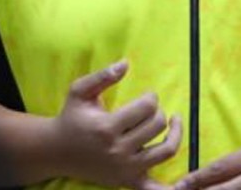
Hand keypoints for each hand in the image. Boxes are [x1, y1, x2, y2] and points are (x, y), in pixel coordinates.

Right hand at [50, 60, 182, 189]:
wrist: (57, 152)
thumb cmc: (71, 117)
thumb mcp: (80, 91)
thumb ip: (102, 76)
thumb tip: (126, 62)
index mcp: (106, 127)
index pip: (146, 107)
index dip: (152, 97)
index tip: (148, 95)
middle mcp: (118, 150)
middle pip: (157, 125)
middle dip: (159, 112)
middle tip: (152, 109)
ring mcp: (125, 169)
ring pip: (165, 150)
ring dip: (175, 134)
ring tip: (174, 122)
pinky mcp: (127, 181)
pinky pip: (155, 186)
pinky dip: (170, 186)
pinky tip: (184, 178)